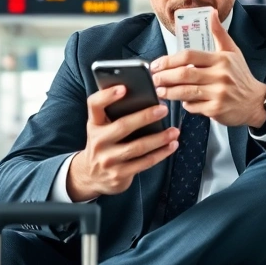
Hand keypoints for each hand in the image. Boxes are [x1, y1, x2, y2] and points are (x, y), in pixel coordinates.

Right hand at [67, 85, 179, 200]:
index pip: (95, 105)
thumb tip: (147, 98)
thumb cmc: (104, 144)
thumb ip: (116, 114)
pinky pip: (144, 163)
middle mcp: (98, 141)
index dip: (107, 95)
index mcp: (94, 124)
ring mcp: (108, 159)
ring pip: (137, 147)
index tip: (124, 88)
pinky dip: (160, 154)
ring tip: (175, 131)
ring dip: (159, 138)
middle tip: (164, 109)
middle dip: (145, 117)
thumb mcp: (102, 128)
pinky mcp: (119, 174)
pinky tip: (172, 146)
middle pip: (122, 126)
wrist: (91, 176)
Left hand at [151, 10, 265, 127]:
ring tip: (159, 91)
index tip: (157, 64)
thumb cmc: (240, 75)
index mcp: (221, 59)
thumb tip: (212, 12)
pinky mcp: (216, 110)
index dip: (169, 60)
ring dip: (169, 92)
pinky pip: (193, 106)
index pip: (189, 56)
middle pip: (184, 75)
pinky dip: (185, 104)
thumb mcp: (232, 51)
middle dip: (164, 77)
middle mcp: (220, 76)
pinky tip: (182, 100)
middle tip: (154, 79)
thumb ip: (219, 33)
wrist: (255, 102)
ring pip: (186, 92)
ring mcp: (218, 94)